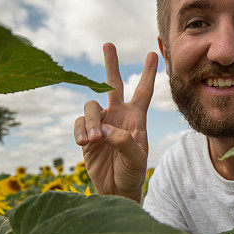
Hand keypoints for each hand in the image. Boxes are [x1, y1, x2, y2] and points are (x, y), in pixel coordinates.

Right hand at [74, 43, 156, 201]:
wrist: (116, 189)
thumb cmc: (132, 173)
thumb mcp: (136, 158)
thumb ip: (123, 141)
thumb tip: (104, 130)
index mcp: (136, 118)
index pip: (144, 91)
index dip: (149, 73)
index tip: (154, 53)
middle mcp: (118, 115)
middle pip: (114, 84)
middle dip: (111, 64)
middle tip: (108, 44)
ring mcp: (101, 123)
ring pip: (90, 107)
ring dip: (91, 122)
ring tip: (94, 140)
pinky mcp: (86, 134)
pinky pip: (79, 123)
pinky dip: (81, 130)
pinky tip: (85, 142)